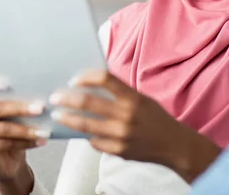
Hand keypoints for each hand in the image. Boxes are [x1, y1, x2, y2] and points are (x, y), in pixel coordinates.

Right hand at [0, 76, 49, 193]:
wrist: (8, 161)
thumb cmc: (11, 133)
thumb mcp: (11, 116)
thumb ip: (15, 103)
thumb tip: (37, 96)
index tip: (6, 82)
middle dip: (20, 108)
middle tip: (39, 108)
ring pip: (3, 128)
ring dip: (26, 130)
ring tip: (44, 130)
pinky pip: (6, 144)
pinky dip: (26, 142)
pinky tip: (38, 141)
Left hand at [49, 70, 220, 182]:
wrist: (174, 145)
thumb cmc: (155, 118)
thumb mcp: (141, 98)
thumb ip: (119, 92)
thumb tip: (90, 83)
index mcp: (132, 97)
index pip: (105, 79)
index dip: (86, 77)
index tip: (73, 79)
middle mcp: (126, 115)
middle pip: (88, 102)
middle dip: (67, 99)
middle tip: (55, 97)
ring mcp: (121, 134)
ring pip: (85, 125)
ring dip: (68, 119)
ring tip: (57, 115)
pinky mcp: (118, 150)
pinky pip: (94, 142)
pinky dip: (87, 136)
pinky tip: (80, 132)